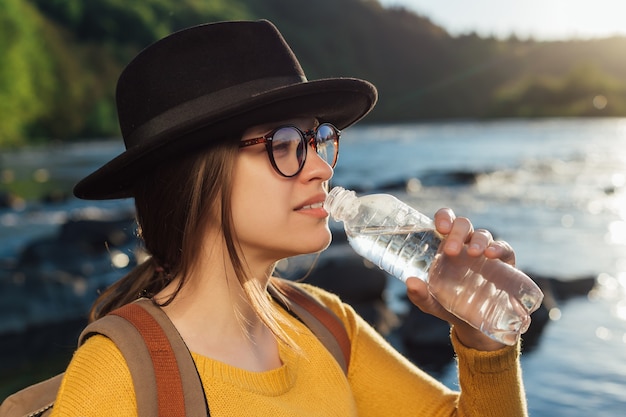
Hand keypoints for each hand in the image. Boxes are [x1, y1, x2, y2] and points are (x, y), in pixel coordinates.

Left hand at [405, 208, 515, 350]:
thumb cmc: (448, 305)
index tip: (440, 227)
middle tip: (450, 251)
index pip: (445, 221)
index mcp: (445, 246)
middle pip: (463, 225)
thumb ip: (419, 294)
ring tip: (472, 253)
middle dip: (457, 232)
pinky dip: (499, 248)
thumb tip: (410, 283)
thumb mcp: (431, 302)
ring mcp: (484, 252)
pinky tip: (492, 255)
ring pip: (482, 234)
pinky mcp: (503, 263)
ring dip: (477, 240)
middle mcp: (465, 244)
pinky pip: (503, 248)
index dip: (444, 217)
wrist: (475, 325)